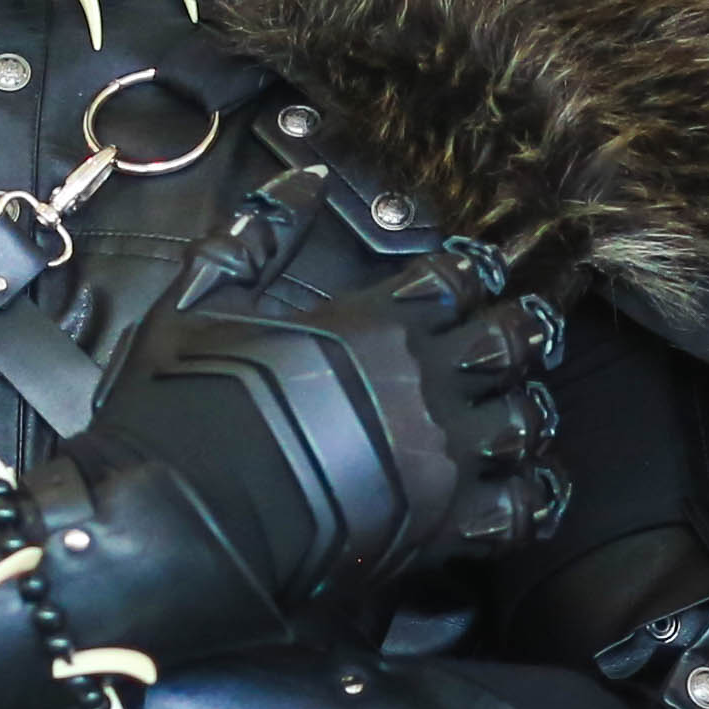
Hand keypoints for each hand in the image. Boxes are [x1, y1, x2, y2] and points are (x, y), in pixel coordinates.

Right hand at [61, 191, 569, 648]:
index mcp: (368, 327)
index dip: (471, 273)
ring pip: (524, 420)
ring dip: (524, 410)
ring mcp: (437, 459)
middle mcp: (417, 386)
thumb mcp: (198, 306)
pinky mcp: (440, 528)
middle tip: (516, 336)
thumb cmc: (178, 415)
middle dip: (517, 334)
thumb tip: (304, 180)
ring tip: (517, 410)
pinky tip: (529, 487)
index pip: (455, 279)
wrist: (175, 522)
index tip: (473, 277)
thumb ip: (254, 239)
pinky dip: (533, 497)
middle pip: (508, 341)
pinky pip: (520, 508)